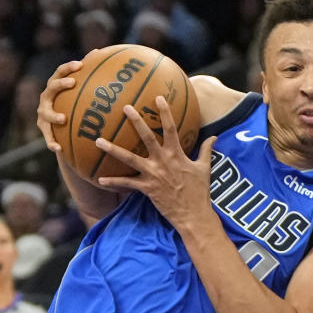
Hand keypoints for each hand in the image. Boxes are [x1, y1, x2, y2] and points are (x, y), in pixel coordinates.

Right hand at [36, 58, 83, 152]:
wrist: (59, 125)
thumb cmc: (71, 103)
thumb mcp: (78, 90)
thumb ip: (87, 74)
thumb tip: (100, 52)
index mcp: (55, 86)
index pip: (59, 72)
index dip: (68, 67)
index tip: (79, 64)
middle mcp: (46, 98)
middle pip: (51, 88)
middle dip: (60, 84)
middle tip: (72, 83)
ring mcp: (43, 114)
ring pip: (45, 114)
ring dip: (53, 115)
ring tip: (62, 119)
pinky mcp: (43, 129)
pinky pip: (47, 137)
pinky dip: (52, 143)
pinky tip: (59, 149)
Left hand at [94, 96, 216, 229]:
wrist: (193, 214)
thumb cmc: (199, 191)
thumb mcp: (205, 168)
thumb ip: (207, 150)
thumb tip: (214, 136)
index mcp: (177, 154)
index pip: (171, 128)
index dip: (165, 112)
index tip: (158, 98)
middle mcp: (163, 161)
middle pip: (146, 137)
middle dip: (136, 121)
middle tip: (125, 108)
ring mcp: (153, 174)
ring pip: (129, 158)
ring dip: (113, 149)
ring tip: (98, 141)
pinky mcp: (146, 188)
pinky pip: (127, 184)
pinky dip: (113, 181)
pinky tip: (99, 179)